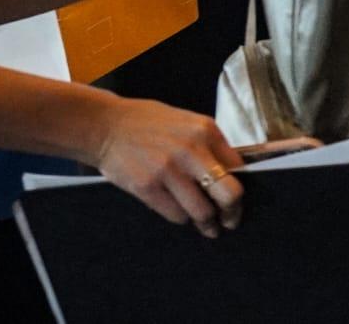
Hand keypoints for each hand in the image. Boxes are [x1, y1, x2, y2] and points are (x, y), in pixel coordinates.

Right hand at [89, 96, 244, 236]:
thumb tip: (232, 174)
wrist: (107, 126)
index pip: (239, 168)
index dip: (241, 188)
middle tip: (230, 221)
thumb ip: (209, 146)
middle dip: (232, 212)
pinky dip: (181, 218)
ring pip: (202, 211)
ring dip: (207, 223)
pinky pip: (176, 215)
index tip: (238, 200)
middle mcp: (191, 150)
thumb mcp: (188, 123)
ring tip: (208, 226)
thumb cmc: (149, 124)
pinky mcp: (147, 187)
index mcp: (206, 131)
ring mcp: (168, 170)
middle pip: (229, 193)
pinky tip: (180, 213)